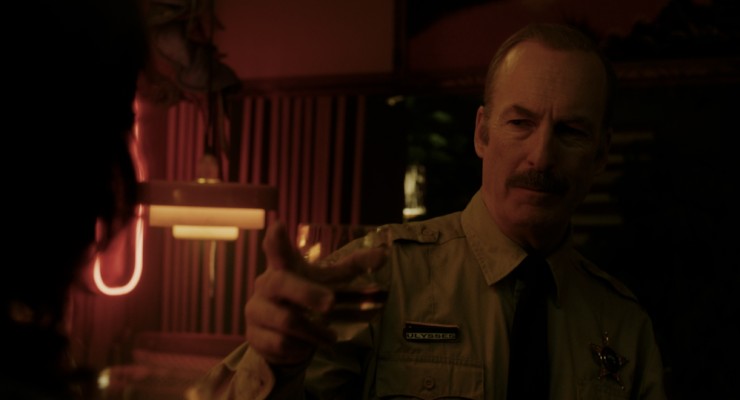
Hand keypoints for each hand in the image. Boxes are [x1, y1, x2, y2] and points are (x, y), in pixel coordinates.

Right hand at [245, 221, 386, 365]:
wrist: (279, 338)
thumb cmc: (305, 300)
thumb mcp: (326, 282)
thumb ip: (352, 267)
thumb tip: (384, 254)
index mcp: (283, 267)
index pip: (275, 249)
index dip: (276, 239)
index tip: (279, 225)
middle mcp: (266, 284)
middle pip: (282, 282)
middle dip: (307, 293)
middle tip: (331, 303)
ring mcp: (256, 310)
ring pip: (287, 321)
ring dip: (315, 331)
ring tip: (330, 337)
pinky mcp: (254, 335)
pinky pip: (282, 344)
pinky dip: (301, 348)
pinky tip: (304, 346)